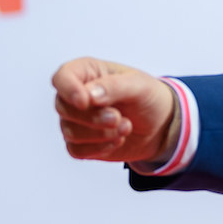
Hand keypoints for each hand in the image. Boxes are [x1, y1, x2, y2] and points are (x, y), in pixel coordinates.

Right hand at [52, 57, 177, 163]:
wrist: (160, 125)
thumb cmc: (147, 96)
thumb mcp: (139, 85)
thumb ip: (114, 86)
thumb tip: (89, 94)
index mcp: (87, 73)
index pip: (62, 78)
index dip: (68, 89)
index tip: (85, 101)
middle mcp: (76, 96)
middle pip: (64, 108)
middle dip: (92, 117)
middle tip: (118, 118)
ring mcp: (76, 120)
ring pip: (70, 132)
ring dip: (100, 134)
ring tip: (127, 127)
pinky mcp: (81, 143)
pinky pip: (76, 150)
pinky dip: (99, 148)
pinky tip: (118, 140)